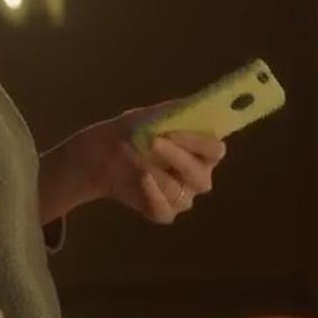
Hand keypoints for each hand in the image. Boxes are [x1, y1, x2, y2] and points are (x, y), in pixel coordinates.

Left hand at [37, 102, 226, 224]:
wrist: (102, 154)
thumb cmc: (134, 131)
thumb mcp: (152, 115)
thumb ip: (175, 112)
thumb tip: (195, 105)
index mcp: (203, 150)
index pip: (215, 150)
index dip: (197, 142)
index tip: (172, 131)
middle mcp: (198, 176)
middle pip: (201, 177)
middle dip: (176, 159)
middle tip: (152, 142)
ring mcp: (183, 197)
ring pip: (181, 195)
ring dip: (157, 175)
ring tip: (135, 157)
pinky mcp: (164, 211)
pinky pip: (165, 212)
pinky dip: (153, 197)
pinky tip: (141, 179)